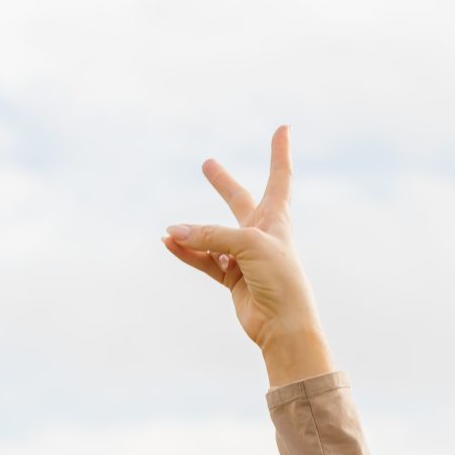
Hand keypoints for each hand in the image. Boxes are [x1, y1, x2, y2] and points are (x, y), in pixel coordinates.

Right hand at [161, 125, 323, 350]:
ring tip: (169, 230)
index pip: (279, 178)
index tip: (283, 128)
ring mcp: (246, 257)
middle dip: (223, 184)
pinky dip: (187, 253)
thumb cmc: (279, 280)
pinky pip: (204, 260)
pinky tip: (169, 244)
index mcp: (276, 219)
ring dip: (192, 233)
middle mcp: (261, 235)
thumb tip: (173, 234)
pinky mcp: (233, 280)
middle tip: (207, 165)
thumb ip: (210, 236)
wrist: (285, 326)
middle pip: (239, 202)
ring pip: (212, 236)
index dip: (280, 153)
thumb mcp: (247, 245)